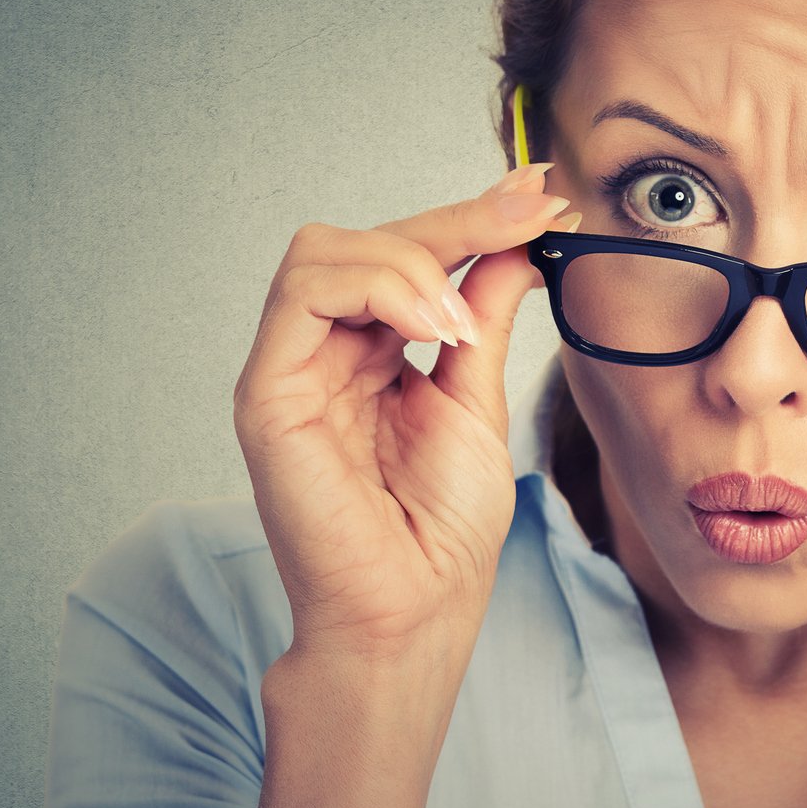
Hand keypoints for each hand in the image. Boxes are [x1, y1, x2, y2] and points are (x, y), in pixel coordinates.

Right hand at [232, 162, 577, 661]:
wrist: (416, 614)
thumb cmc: (441, 533)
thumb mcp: (477, 399)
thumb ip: (484, 316)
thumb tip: (515, 240)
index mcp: (369, 355)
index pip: (406, 258)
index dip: (470, 218)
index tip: (539, 193)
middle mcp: (322, 355)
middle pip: (368, 241)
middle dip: (455, 219)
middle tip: (528, 214)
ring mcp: (289, 371)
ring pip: (326, 251)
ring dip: (412, 262)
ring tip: (463, 323)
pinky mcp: (267, 394)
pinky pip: (302, 294)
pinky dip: (377, 289)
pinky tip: (435, 327)